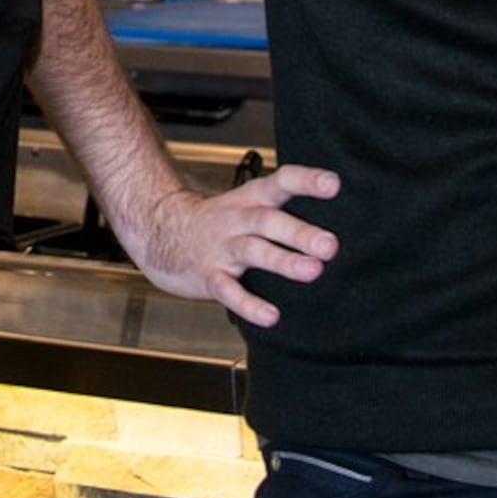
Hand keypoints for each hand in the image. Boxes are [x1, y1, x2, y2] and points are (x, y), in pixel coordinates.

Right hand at [123, 164, 340, 326]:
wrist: (162, 232)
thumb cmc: (218, 222)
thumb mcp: (247, 204)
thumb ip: (284, 209)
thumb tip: (335, 222)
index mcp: (251, 199)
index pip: (281, 182)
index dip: (307, 181)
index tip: (333, 185)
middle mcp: (238, 220)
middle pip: (270, 221)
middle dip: (300, 233)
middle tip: (329, 244)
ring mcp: (222, 248)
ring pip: (253, 252)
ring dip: (283, 262)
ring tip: (311, 271)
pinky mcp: (209, 276)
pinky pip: (229, 290)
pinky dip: (249, 304)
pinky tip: (270, 316)